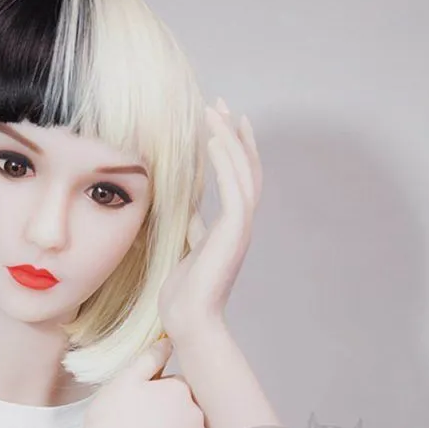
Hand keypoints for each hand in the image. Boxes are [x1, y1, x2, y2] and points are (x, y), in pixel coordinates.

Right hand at [80, 337, 207, 427]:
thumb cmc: (111, 417)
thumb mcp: (126, 379)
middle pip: (186, 408)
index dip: (157, 393)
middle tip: (140, 423)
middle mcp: (197, 414)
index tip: (140, 404)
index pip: (177, 386)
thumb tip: (170, 341)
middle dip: (169, 413)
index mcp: (182, 390)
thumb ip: (151, 358)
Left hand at [157, 98, 262, 347]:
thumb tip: (186, 213)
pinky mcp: (235, 232)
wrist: (189, 322)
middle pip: (246, 167)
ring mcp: (240, 228)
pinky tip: (214, 139)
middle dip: (233, 134)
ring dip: (229, 138)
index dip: (231, 149)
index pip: (237, 179)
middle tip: (218, 104)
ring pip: (243, 171)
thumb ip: (191, 231)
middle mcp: (240, 224)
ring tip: (214, 111)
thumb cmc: (182, 297)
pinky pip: (235, 187)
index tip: (219, 123)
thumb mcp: (184, 252)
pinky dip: (226, 161)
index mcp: (229, 228)